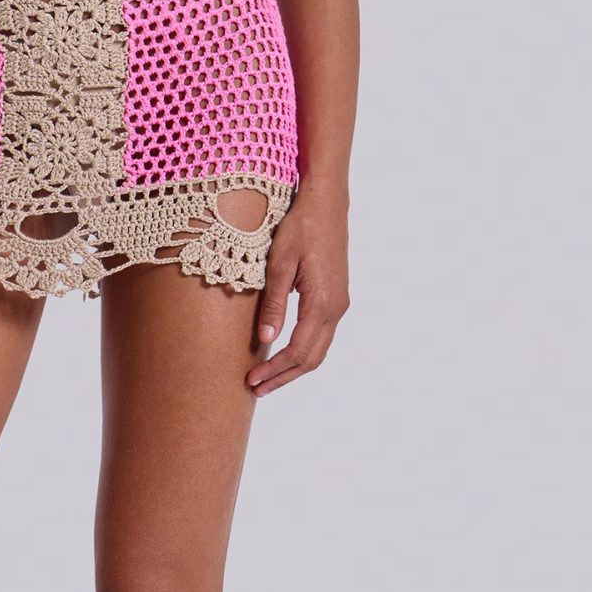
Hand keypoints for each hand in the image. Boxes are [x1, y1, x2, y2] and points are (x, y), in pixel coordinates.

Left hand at [246, 186, 349, 396]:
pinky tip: (284, 352)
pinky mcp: (336, 296)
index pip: (298, 351)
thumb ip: (274, 304)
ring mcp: (339, 303)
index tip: (252, 380)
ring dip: (294, 367)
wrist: (326, 203)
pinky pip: (321, 334)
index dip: (275, 370)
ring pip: (319, 349)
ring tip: (267, 378)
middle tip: (256, 388)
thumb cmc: (299, 228)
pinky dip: (303, 350)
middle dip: (284, 377)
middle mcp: (336, 308)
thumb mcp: (279, 264)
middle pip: (312, 358)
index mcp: (322, 303)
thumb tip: (266, 341)